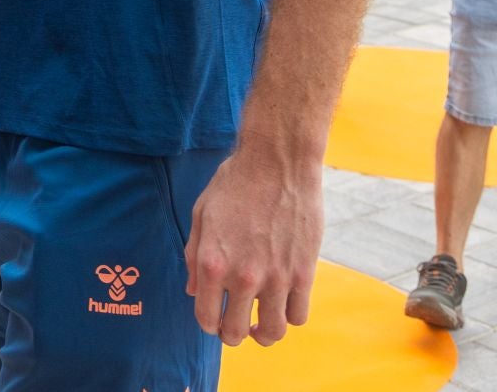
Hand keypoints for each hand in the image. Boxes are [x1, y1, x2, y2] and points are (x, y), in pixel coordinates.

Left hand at [183, 148, 323, 346]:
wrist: (277, 162)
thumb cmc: (234, 183)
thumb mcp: (201, 214)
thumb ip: (193, 256)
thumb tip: (193, 291)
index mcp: (211, 262)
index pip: (205, 318)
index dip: (208, 324)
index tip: (213, 318)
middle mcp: (242, 276)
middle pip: (236, 333)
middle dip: (232, 335)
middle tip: (236, 325)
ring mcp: (275, 278)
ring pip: (273, 332)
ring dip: (264, 333)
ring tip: (260, 321)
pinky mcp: (304, 273)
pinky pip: (298, 315)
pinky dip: (290, 315)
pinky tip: (283, 301)